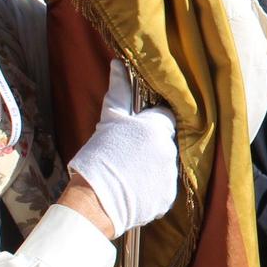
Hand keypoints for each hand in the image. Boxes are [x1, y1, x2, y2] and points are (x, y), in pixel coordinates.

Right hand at [65, 61, 178, 237]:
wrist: (94, 201)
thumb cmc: (98, 157)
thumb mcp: (108, 121)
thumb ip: (119, 92)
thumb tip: (118, 65)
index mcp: (158, 128)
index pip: (165, 118)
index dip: (150, 123)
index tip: (136, 131)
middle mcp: (170, 150)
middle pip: (166, 141)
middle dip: (151, 145)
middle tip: (128, 154)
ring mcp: (172, 175)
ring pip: (166, 164)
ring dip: (152, 166)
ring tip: (129, 173)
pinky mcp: (169, 197)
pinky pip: (164, 187)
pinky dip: (152, 187)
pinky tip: (134, 188)